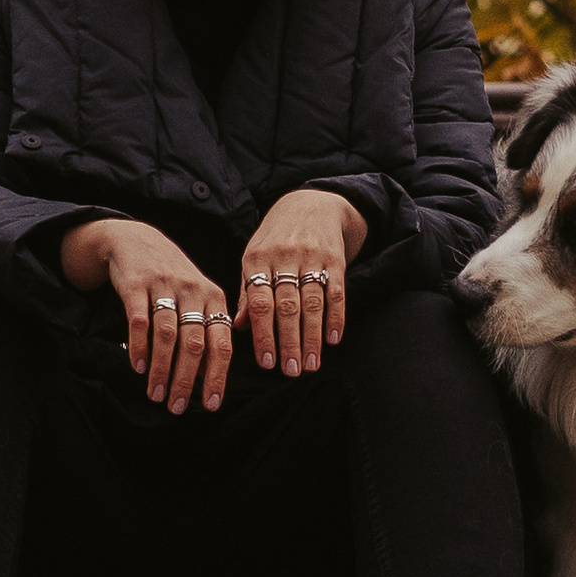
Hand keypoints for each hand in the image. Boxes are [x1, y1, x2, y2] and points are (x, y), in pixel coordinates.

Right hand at [58, 215, 235, 413]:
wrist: (136, 240)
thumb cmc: (172, 279)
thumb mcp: (196, 297)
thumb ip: (205, 332)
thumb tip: (209, 377)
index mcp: (214, 297)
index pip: (221, 342)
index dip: (217, 375)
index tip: (211, 404)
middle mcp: (192, 291)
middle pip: (194, 343)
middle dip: (186, 379)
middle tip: (177, 407)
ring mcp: (164, 286)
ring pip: (167, 335)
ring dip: (161, 369)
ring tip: (156, 395)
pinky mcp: (136, 284)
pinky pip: (139, 320)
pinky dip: (140, 346)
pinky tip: (138, 367)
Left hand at [240, 187, 366, 374]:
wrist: (310, 204)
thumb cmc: (275, 240)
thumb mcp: (253, 259)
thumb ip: (246, 292)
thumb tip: (238, 327)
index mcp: (257, 259)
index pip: (259, 303)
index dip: (263, 334)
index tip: (266, 363)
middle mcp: (284, 257)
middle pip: (287, 307)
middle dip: (289, 342)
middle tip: (290, 372)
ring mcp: (312, 257)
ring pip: (312, 303)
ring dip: (312, 337)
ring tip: (311, 364)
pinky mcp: (335, 259)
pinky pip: (337, 292)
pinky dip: (336, 317)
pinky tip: (333, 340)